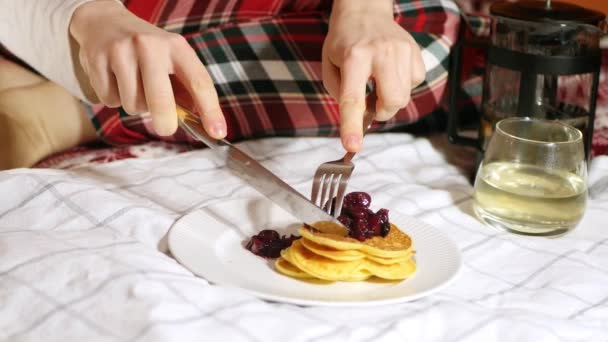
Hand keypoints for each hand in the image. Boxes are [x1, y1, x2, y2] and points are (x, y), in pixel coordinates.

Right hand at [69, 0, 225, 137]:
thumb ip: (186, 90)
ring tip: (134, 88)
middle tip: (166, 128)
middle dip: (165, 122)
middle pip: (161, 99)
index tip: (218, 132)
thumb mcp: (172, 60)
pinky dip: (113, 99)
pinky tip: (114, 81)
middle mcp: (150, 46)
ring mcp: (122, 51)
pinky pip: (109, 100)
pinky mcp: (97, 59)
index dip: (211, 111)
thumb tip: (203, 124)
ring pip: (133, 104)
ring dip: (135, 106)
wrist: (105, 22)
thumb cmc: (148, 52)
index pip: (199, 82)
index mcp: (176, 47)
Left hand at [322, 0, 424, 151]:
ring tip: (378, 83)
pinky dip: (403, 86)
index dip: (352, 125)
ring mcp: (402, 50)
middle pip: (392, 101)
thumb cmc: (343, 41)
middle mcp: (381, 52)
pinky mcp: (415, 52)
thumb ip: (340, 94)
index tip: (352, 146)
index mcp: (353, 56)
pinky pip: (415, 84)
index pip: (353, 99)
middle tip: (370, 103)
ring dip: (389, 99)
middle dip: (381, 111)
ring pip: (404, 97)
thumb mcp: (329, 65)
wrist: (364, 10)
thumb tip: (359, 120)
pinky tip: (391, 73)